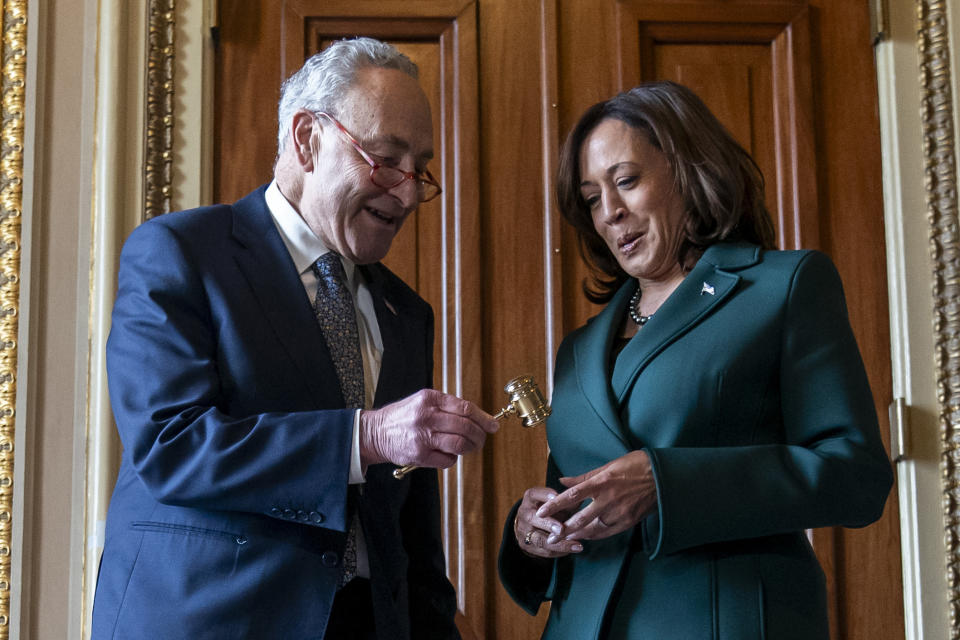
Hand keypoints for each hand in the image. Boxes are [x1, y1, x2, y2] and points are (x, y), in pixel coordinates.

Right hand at [358, 389, 497, 467]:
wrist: (376, 432)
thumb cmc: (403, 416)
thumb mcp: (422, 401)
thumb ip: (447, 406)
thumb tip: (477, 417)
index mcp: (430, 399)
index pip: (465, 408)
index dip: (483, 418)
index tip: (492, 425)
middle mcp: (427, 416)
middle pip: (466, 427)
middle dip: (480, 435)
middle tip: (483, 438)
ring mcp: (423, 436)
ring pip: (460, 444)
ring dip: (470, 448)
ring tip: (470, 447)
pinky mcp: (419, 455)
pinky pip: (448, 460)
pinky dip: (454, 458)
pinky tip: (450, 454)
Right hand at [513, 487, 583, 557]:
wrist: (530, 525)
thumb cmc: (550, 510)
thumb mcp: (556, 502)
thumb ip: (566, 501)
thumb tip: (580, 501)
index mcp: (530, 498)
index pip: (533, 494)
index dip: (545, 496)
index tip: (557, 497)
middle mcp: (524, 513)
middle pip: (533, 518)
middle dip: (549, 524)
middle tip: (562, 529)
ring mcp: (523, 531)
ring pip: (540, 539)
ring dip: (559, 544)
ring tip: (578, 546)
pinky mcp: (527, 546)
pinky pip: (544, 551)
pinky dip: (559, 551)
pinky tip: (572, 550)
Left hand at [536, 450, 656, 541]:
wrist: (663, 476)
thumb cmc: (635, 465)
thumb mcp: (607, 466)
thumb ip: (583, 477)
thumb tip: (563, 481)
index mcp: (601, 482)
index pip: (572, 496)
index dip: (555, 505)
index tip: (541, 512)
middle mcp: (609, 499)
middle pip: (581, 519)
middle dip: (564, 530)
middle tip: (551, 538)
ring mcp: (620, 512)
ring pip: (594, 529)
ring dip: (579, 535)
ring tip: (566, 539)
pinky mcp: (629, 521)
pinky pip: (608, 532)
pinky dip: (596, 535)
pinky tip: (587, 536)